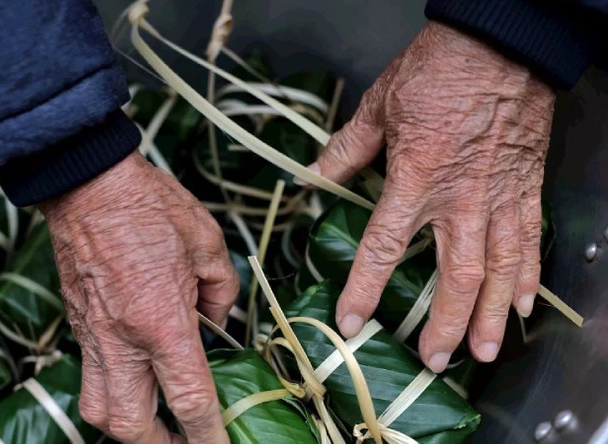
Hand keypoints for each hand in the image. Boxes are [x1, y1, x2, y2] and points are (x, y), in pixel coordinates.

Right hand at [39, 152, 237, 443]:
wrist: (87, 183)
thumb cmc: (150, 206)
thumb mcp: (207, 243)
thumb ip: (223, 292)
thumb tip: (221, 320)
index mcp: (161, 321)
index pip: (189, 400)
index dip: (209, 437)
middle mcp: (121, 339)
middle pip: (130, 426)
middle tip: (188, 440)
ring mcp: (92, 335)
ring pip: (98, 410)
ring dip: (128, 427)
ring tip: (155, 422)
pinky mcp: (76, 325)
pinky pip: (89, 376)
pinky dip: (112, 391)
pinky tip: (135, 376)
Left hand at [312, 21, 554, 371]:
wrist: (501, 43)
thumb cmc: (439, 70)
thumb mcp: (379, 106)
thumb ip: (346, 149)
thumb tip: (312, 175)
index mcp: (415, 179)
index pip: (383, 249)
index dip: (365, 291)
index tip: (352, 323)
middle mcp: (459, 199)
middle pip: (453, 278)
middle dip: (442, 326)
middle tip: (431, 359)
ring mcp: (497, 197)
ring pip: (498, 272)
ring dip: (490, 318)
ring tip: (483, 353)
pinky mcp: (525, 188)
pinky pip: (529, 242)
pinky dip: (528, 277)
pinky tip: (524, 305)